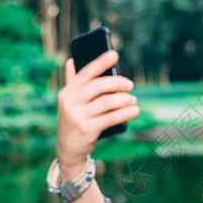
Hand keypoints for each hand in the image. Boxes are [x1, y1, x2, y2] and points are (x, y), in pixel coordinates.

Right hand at [56, 50, 139, 177]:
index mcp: (67, 92)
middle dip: (117, 83)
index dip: (100, 62)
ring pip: (106, 102)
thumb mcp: (69, 102)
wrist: (68, 149)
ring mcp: (78, 116)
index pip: (85, 73)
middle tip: (130, 84)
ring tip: (133, 99)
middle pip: (98, 86)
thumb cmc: (74, 121)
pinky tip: (134, 110)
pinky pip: (110, 118)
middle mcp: (71, 103)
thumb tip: (71, 60)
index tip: (114, 54)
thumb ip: (71, 82)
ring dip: (123, 99)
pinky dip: (125, 113)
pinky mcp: (87, 129)